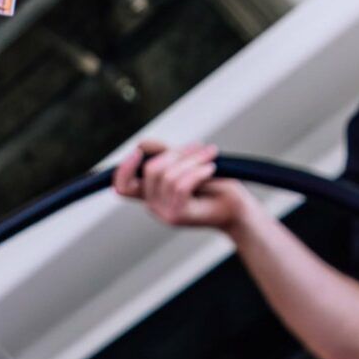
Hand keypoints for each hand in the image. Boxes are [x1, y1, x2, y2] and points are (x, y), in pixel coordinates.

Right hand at [115, 140, 252, 233]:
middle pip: (150, 170)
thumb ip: (164, 154)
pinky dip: (197, 172)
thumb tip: (141, 143)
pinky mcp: (178, 215)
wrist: (235, 207)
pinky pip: (180, 186)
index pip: (122, 187)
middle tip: (199, 148)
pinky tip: (211, 168)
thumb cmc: (213, 185)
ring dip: (192, 160)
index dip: (124, 169)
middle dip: (176, 153)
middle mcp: (153, 205)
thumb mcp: (186, 164)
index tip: (139, 152)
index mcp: (151, 193)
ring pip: (167, 176)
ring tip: (210, 156)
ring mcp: (164, 212)